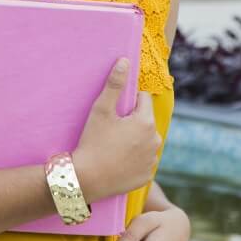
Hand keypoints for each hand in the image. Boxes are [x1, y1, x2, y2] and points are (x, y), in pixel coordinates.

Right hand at [73, 59, 160, 202]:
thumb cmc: (92, 141)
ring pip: (145, 141)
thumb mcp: (101, 110)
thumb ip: (115, 84)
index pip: (143, 99)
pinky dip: (133, 159)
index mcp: (146, 122)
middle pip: (145, 120)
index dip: (127, 102)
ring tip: (113, 146)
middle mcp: (155, 141)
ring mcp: (151, 161)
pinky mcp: (146, 177)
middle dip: (132, 121)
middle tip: (111, 130)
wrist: (86, 179)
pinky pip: (142, 161)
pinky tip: (118, 161)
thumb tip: (125, 61)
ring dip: (134, 140)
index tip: (113, 113)